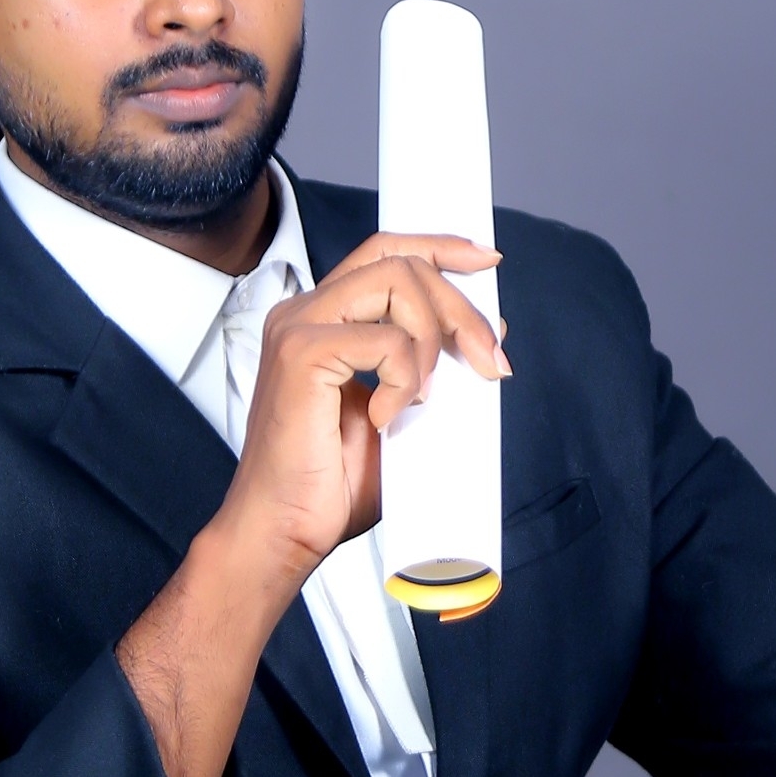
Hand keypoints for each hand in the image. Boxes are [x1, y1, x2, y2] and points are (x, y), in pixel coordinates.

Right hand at [212, 233, 505, 574]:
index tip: (487, 262)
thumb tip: (489, 331)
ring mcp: (298, 327)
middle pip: (400, 260)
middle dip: (460, 306)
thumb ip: (436, 367)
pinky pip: (385, 339)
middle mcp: (306, 312)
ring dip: (436, 337)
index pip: (385, 251)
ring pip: (396, 281)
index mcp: (324, 319)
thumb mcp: (405, 411)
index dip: (440, 246)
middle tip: (490, 361)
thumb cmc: (331, 484)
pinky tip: (388, 417)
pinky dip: (405, 379)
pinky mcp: (300, 353)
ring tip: (426, 398)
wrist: (285, 530)